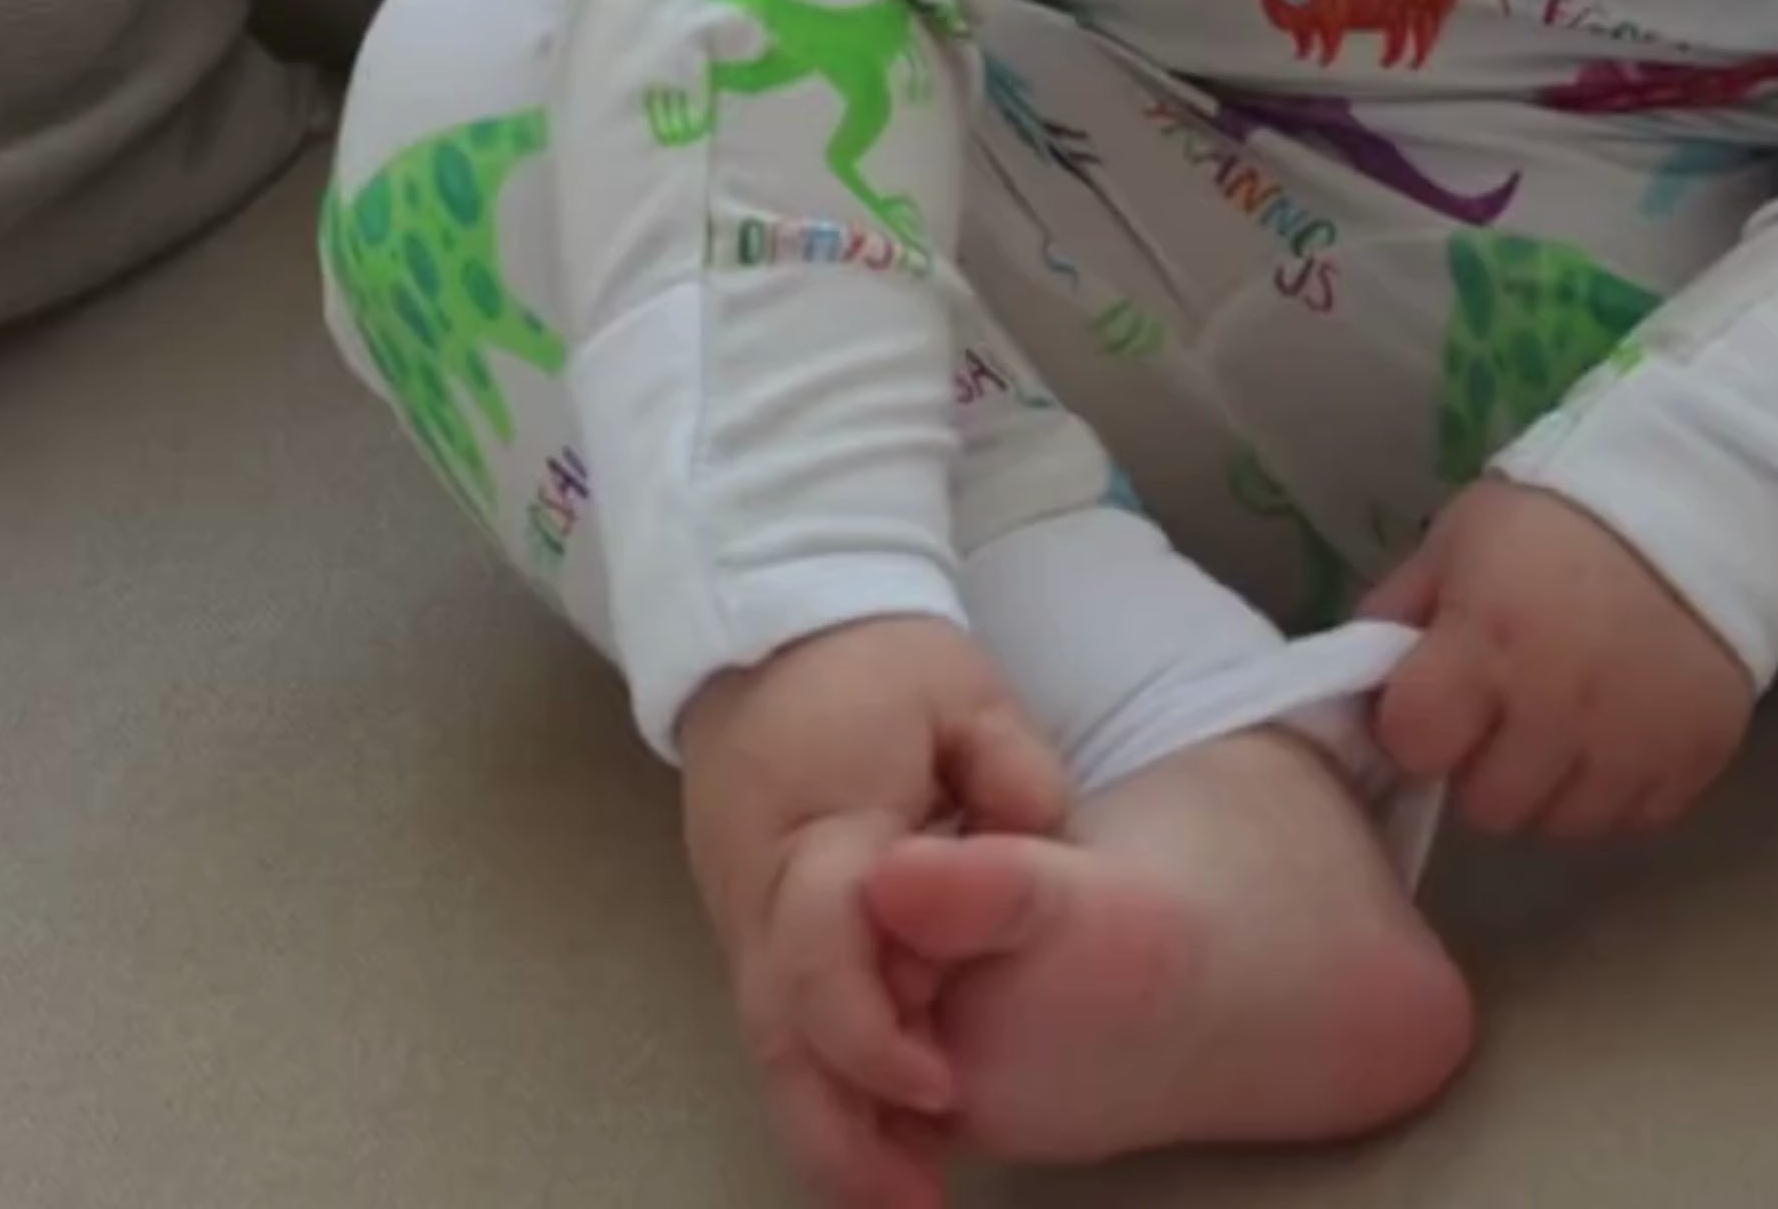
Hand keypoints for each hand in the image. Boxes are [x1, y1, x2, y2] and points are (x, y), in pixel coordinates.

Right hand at [679, 617, 1069, 1208]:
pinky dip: (819, 1083)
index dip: (878, 1028)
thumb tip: (1036, 844)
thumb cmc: (881, 663)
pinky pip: (774, 1022)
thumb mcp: (965, 692)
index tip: (943, 1085)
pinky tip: (871, 1136)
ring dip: (828, 1124)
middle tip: (915, 1202)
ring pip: (768, 1043)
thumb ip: (1009, 771)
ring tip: (897, 1199)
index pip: (829, 946)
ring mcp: (741, 914)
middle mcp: (759, 888)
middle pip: (781, 1030)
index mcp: (817, 824)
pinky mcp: (746, 928)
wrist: (773, 627)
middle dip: (842, 1127)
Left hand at [1364, 481, 1754, 841]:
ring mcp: (1630, 745)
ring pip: (1558, 825)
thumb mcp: (1461, 536)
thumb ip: (1400, 609)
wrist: (1699, 493)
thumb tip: (1360, 678)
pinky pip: (1631, 820)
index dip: (1417, 723)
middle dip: (1483, 763)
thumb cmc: (1559, 512)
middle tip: (1506, 708)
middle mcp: (1555, 710)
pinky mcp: (1692, 762)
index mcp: (1485, 645)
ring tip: (1565, 717)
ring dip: (1549, 784)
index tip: (1437, 696)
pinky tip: (1620, 725)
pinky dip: (1618, 786)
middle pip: (1485, 805)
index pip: (1411, 743)